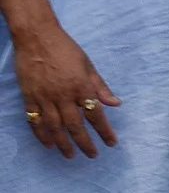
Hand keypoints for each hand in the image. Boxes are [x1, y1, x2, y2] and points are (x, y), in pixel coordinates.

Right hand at [13, 23, 119, 157]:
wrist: (37, 37)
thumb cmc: (66, 49)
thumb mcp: (88, 65)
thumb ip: (100, 86)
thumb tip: (116, 104)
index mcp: (81, 86)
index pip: (95, 114)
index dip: (104, 130)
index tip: (111, 142)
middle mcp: (63, 95)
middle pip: (75, 125)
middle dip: (84, 143)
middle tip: (92, 155)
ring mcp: (44, 97)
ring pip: (54, 127)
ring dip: (63, 143)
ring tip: (70, 155)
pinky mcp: (29, 97)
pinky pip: (34, 120)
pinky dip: (41, 134)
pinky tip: (48, 143)